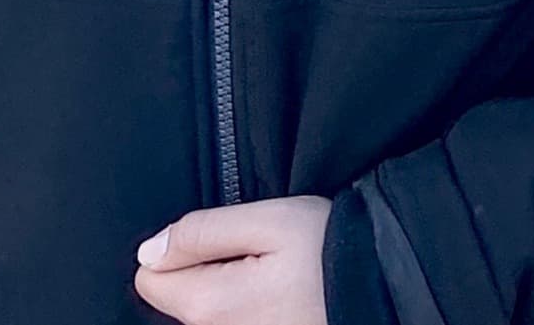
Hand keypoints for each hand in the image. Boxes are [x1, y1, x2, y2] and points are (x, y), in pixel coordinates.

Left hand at [133, 199, 330, 324]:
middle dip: (207, 272)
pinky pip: (232, 322)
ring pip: (206, 313)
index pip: (150, 278)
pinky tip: (281, 296)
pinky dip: (247, 308)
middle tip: (262, 255)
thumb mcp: (273, 219)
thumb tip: (149, 250)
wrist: (384, 289)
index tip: (228, 239)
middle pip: (179, 299)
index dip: (184, 247)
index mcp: (207, 306)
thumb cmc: (331, 250)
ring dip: (230, 292)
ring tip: (276, 275)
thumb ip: (204, 231)